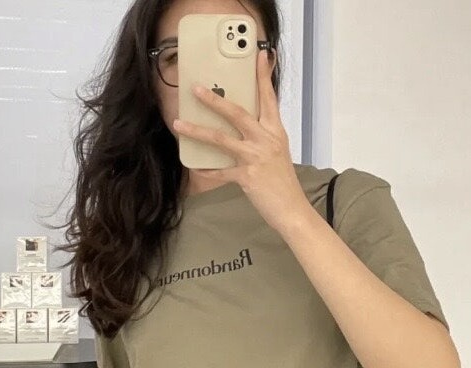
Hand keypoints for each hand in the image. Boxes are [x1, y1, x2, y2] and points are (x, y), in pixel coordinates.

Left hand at [173, 49, 309, 231]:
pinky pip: (219, 172)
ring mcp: (255, 158)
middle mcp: (265, 141)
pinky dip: (205, 170)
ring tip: (179, 124)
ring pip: (221, 139)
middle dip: (215, 100)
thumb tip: (244, 126)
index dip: (263, 76)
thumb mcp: (278, 152)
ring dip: (198, 131)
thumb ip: (263, 136)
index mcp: (276, 132)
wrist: (291, 209)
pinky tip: (193, 167)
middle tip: (197, 89)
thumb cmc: (283, 182)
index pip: (269, 98)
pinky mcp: (246, 177)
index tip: (259, 55)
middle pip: (238, 114)